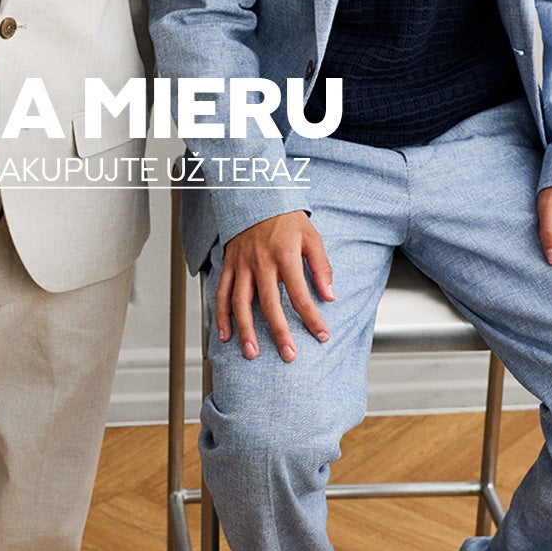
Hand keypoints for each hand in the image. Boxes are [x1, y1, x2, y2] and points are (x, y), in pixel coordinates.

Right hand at [216, 212, 334, 361]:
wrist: (257, 195)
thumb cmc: (287, 218)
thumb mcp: (312, 237)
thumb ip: (321, 267)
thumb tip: (329, 295)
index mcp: (285, 256)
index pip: (300, 295)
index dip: (312, 318)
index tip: (322, 335)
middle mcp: (261, 263)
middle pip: (270, 305)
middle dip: (279, 333)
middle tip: (288, 354)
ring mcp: (242, 265)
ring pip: (241, 303)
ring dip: (246, 330)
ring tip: (252, 353)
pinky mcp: (228, 265)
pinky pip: (222, 293)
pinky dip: (221, 315)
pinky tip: (225, 334)